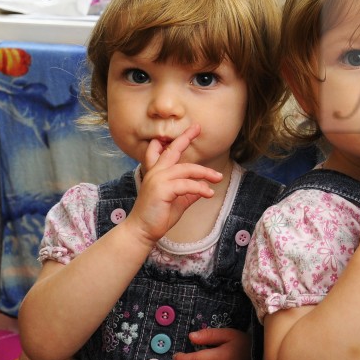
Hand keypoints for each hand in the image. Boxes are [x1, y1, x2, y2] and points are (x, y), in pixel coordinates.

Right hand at [128, 124, 222, 244]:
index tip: (187, 131)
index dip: (174, 141)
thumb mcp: (177, 202)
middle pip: (172, 151)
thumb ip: (188, 193)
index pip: (163, 152)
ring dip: (204, 173)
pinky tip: (208, 193)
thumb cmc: (157, 216)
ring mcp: (158, 179)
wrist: (142, 231)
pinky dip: (199, 187)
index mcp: (157, 173)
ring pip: (186, 169)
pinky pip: (186, 184)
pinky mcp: (162, 189)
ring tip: (217, 178)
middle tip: (197, 128)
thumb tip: (203, 188)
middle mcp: (156, 172)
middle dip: (185, 138)